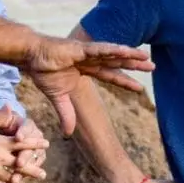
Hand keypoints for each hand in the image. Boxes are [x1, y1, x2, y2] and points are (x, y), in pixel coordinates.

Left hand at [5, 116, 48, 182]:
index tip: (18, 138)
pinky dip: (21, 179)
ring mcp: (30, 153)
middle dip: (25, 156)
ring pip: (31, 162)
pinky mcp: (25, 166)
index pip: (27, 128)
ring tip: (16, 180)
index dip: (24, 133)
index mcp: (24, 127)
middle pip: (31, 148)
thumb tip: (6, 105)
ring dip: (25, 171)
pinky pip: (26, 172)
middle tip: (19, 164)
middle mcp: (31, 140)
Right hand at [23, 37, 152, 135]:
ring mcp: (86, 53)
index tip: (140, 88)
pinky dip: (113, 50)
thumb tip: (68, 133)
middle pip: (116, 63)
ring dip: (129, 55)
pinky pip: (99, 50)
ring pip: (112, 54)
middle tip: (152, 66)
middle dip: (134, 64)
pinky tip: (126, 50)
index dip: (124, 82)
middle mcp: (90, 59)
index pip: (110, 76)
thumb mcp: (58, 97)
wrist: (30, 58)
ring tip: (145, 57)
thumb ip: (66, 113)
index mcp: (87, 69)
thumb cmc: (43, 71)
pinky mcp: (79, 49)